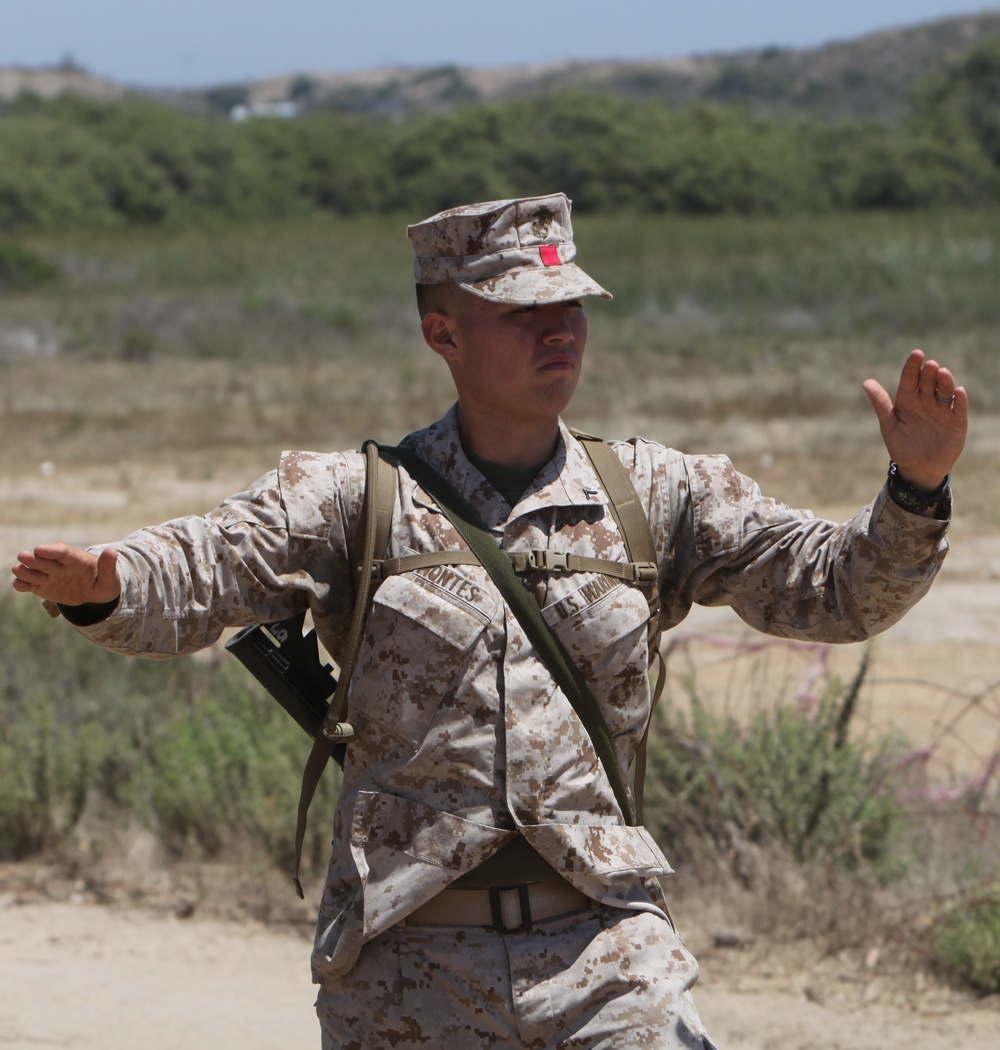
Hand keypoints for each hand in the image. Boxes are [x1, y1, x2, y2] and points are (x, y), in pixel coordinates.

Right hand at [11, 543, 120, 605]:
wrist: (97, 593)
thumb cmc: (105, 582)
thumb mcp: (110, 578)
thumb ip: (108, 566)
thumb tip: (112, 551)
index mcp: (77, 559)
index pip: (63, 552)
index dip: (52, 550)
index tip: (40, 549)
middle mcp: (60, 565)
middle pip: (45, 560)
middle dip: (34, 558)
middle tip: (23, 556)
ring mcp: (50, 575)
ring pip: (34, 572)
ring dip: (25, 570)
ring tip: (17, 569)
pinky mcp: (43, 587)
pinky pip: (30, 585)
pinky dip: (23, 584)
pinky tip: (19, 584)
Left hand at [862, 349, 967, 490]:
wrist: (918, 469)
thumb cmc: (901, 447)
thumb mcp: (889, 425)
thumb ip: (881, 404)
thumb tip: (866, 382)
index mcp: (907, 401)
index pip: (909, 380)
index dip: (912, 367)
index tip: (916, 354)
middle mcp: (926, 401)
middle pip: (928, 383)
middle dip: (929, 373)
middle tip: (930, 365)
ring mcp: (942, 410)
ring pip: (944, 391)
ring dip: (944, 382)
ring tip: (942, 372)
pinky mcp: (956, 421)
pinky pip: (959, 407)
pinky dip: (959, 400)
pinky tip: (958, 391)